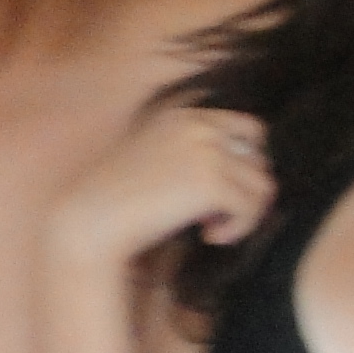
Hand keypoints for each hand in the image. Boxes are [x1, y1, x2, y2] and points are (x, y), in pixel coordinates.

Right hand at [50, 107, 274, 267]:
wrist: (91, 219)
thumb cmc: (116, 201)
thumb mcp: (155, 159)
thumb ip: (194, 154)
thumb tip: (245, 176)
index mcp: (185, 116)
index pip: (249, 130)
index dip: (244, 165)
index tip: (219, 194)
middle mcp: (200, 126)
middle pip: (260, 158)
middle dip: (246, 190)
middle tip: (216, 215)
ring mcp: (208, 152)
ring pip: (262, 186)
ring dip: (243, 214)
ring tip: (212, 228)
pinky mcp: (212, 183)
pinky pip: (251, 209)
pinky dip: (237, 229)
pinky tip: (209, 237)